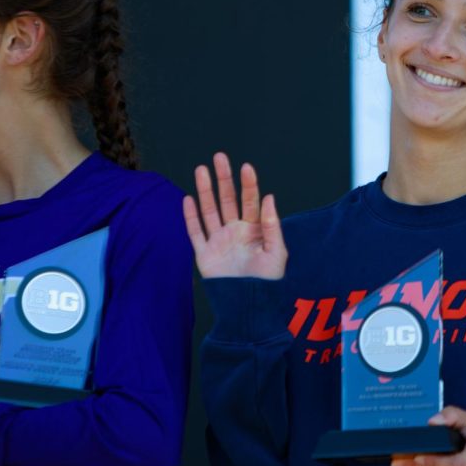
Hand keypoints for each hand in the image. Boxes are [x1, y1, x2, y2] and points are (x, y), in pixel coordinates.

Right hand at [183, 152, 286, 278]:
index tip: (246, 167)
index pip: (251, 201)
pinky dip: (190, 217)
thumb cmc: (267, 283)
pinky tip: (188, 199)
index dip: (248, 184)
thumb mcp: (277, 253)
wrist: (248, 308)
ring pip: (209, 211)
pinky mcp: (204, 255)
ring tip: (201, 169)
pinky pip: (195, 233)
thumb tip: (269, 197)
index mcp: (255, 230)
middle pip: (228, 200)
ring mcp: (219, 241)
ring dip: (205, 190)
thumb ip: (272, 226)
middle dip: (224, 178)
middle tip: (219, 157)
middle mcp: (235, 232)